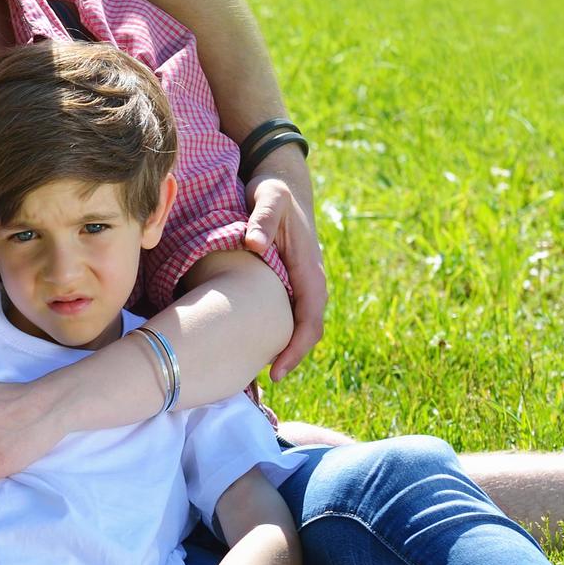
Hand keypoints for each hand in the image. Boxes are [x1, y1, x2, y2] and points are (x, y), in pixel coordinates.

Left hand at [244, 163, 327, 380]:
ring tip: (256, 371)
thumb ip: (263, 218)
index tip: (277, 371)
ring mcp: (299, 284)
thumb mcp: (269, 197)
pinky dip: (275, 332)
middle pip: (307, 330)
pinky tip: (252, 343)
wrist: (282, 184)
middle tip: (267, 380)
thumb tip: (254, 244)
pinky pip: (286, 314)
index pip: (310, 318)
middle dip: (291, 357)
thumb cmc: (273, 192)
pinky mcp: (287, 283)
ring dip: (283, 348)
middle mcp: (309, 281)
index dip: (297, 348)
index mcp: (309, 268)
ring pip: (297, 325)